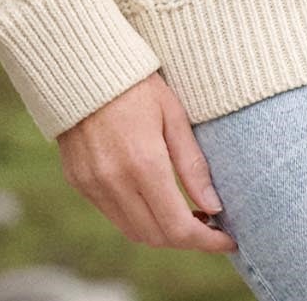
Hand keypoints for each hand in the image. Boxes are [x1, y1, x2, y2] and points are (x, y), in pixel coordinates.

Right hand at [56, 70, 238, 252]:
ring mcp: (93, 185)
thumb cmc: (136, 84)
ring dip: (161, 233)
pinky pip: (113, 216)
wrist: (82, 65)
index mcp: (144, 164)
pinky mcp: (79, 182)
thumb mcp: (173, 115)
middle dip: (187, 239)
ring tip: (184, 214)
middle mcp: (115, 182)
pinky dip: (137, 218)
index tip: (228, 241)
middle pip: (157, 237)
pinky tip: (152, 200)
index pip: (178, 227)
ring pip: (133, 232)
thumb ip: (192, 164)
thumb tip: (214, 207)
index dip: (206, 242)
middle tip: (209, 224)